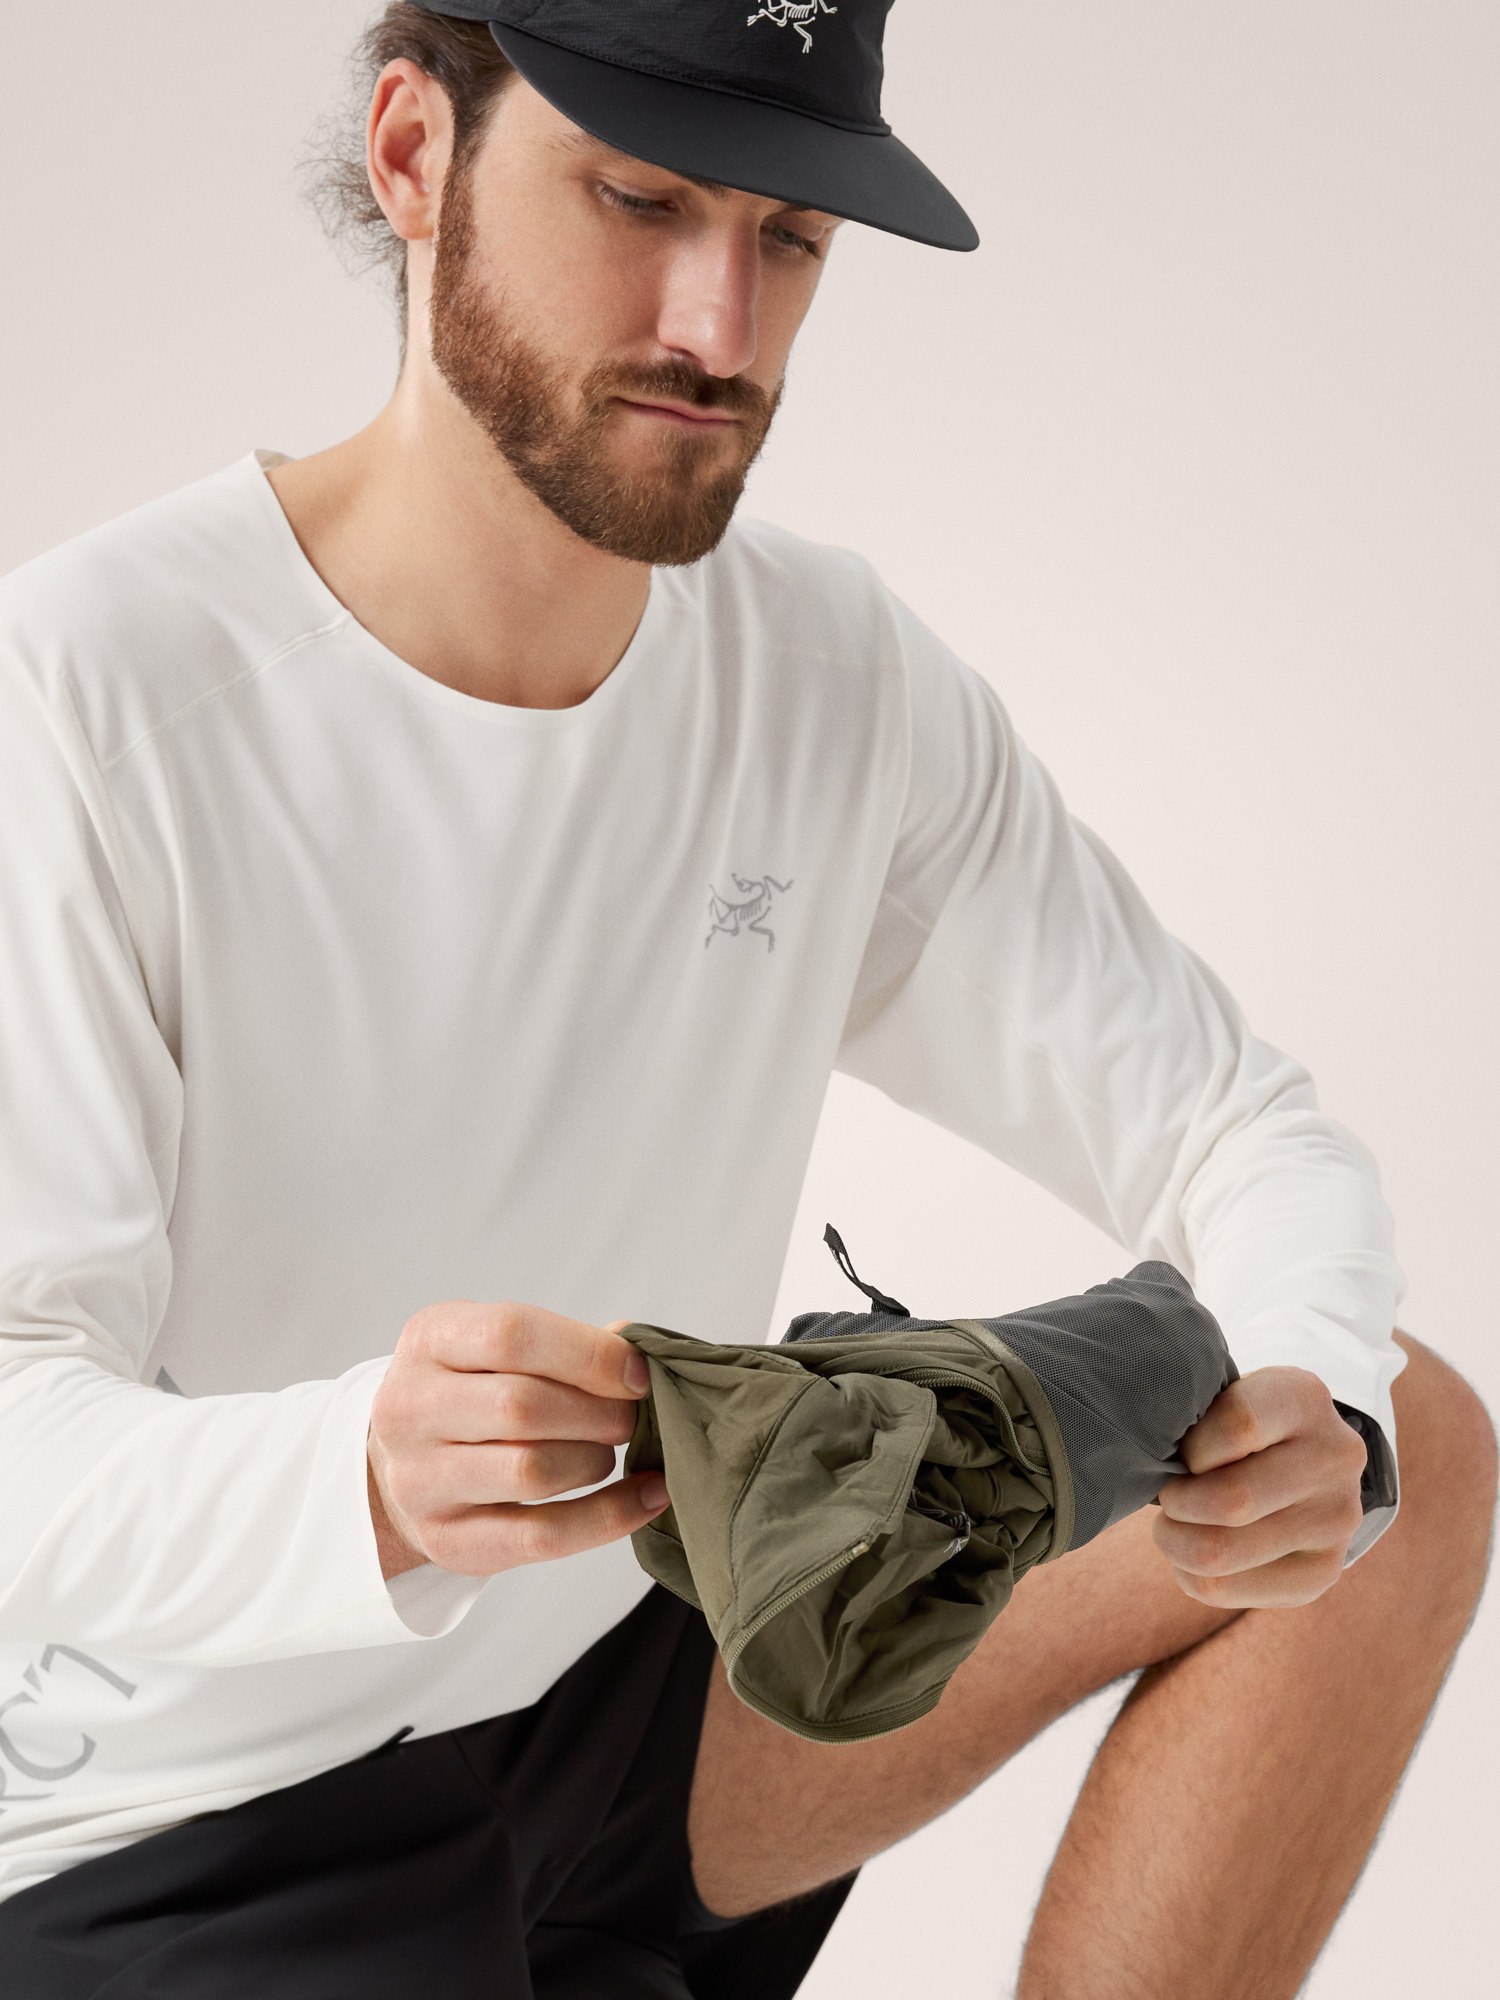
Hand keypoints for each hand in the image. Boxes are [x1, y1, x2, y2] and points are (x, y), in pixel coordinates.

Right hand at [367, 1300, 668, 1579]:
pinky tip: (644, 1498)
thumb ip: (566, 1345)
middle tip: (628, 1417)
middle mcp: (410, 1409)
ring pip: (531, 1471)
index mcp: (430, 1341)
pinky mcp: (447, 1542)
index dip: (589, 1354)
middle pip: (521, 1406)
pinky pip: (543, 1536)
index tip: (637, 1374)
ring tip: (606, 1453)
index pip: (511, 1335)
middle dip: (598, 1412)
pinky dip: (609, 1517)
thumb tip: (639, 1352)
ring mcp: (420, 1482)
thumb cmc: (473, 1393)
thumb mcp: (496, 1347)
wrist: (407, 1464)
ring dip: (594, 1460)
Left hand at [1153, 1367, 1366, 1607]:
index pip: (1237, 1425)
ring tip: (1174, 1528)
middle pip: (1232, 1501)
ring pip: (1224, 1553)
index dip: (1191, 1448)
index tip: (1183, 1454)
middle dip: (1178, 1504)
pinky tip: (1195, 1558)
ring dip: (1178, 1544)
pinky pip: (1231, 1591)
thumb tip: (1145, 1455)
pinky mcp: (1323, 1572)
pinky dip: (1193, 1578)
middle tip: (1167, 1498)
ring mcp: (1337, 1519)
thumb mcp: (1224, 1396)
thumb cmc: (1239, 1425)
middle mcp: (1334, 1457)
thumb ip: (1192, 1414)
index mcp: (1303, 1397)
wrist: (1304, 1462)